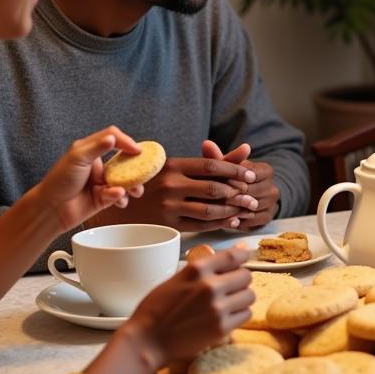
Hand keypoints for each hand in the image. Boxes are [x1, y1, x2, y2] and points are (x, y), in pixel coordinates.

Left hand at [36, 126, 145, 232]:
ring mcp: (102, 182)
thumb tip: (113, 138)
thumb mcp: (77, 158)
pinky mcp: (104, 198)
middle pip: (124, 160)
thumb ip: (97, 147)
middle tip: (144, 171)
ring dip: (133, 185)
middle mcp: (98, 165)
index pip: (114, 138)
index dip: (127, 142)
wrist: (51, 209)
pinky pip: (119, 196)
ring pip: (125, 180)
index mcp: (91, 150)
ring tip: (135, 189)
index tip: (137, 151)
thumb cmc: (58, 181)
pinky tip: (117, 199)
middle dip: (136, 166)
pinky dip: (120, 198)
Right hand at [101, 144, 257, 232]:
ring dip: (232, 211)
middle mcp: (170, 185)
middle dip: (238, 194)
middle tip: (252, 197)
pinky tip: (231, 220)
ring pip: (210, 210)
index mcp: (173, 165)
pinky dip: (220, 223)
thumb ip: (214, 160)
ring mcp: (168, 206)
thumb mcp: (178, 166)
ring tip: (245, 209)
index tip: (251, 175)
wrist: (122, 207)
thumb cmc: (155, 183)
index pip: (211, 166)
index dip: (235, 171)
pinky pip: (201, 225)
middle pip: (214, 189)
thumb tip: (247, 148)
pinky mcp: (168, 224)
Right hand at [122, 246, 254, 367]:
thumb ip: (207, 266)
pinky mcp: (222, 328)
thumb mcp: (178, 278)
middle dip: (240, 280)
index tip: (243, 259)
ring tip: (227, 303)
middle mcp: (210, 286)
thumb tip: (239, 249)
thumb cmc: (157, 308)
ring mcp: (218, 308)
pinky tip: (225, 316)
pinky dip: (239, 315)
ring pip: (250, 296)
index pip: (234, 256)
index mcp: (197, 269)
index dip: (242, 256)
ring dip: (241, 298)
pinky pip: (246, 315)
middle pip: (247, 276)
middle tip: (229, 287)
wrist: (147, 341)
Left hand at [202, 140, 280, 230]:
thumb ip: (218, 157)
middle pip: (251, 192)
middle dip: (232, 195)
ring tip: (216, 211)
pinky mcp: (268, 218)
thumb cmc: (233, 178)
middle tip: (212, 199)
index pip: (250, 175)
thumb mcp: (227, 166)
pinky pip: (253, 221)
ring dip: (235, 209)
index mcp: (266, 170)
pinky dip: (239, 220)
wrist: (247, 196)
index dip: (232, 179)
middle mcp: (273, 187)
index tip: (216, 183)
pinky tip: (225, 219)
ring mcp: (272, 203)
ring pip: (252, 208)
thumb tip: (206, 143)